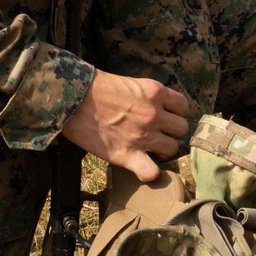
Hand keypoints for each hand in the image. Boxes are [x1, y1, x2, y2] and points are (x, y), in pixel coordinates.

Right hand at [62, 69, 189, 181]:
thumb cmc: (97, 87)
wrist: (73, 99)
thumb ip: (148, 95)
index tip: (165, 115)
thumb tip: (155, 105)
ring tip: (150, 149)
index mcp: (155, 92)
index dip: (174, 112)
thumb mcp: (130, 82)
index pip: (183, 106)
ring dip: (162, 150)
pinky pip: (151, 172)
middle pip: (181, 129)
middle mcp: (154, 115)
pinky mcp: (128, 155)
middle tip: (158, 132)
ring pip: (172, 149)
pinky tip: (142, 167)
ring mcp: (143, 136)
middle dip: (171, 131)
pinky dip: (149, 173)